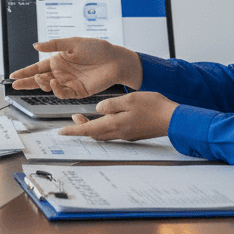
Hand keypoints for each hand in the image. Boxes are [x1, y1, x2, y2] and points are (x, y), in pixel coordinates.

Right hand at [8, 37, 141, 97]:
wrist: (115, 60)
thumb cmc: (96, 48)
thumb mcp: (73, 42)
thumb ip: (54, 44)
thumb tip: (35, 46)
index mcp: (58, 59)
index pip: (37, 67)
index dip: (25, 72)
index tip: (13, 75)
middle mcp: (61, 72)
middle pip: (39, 79)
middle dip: (27, 82)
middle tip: (16, 84)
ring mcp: (69, 82)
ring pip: (49, 87)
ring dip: (42, 84)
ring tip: (41, 78)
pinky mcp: (78, 91)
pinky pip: (63, 93)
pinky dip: (56, 90)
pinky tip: (53, 83)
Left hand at [58, 92, 177, 140]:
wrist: (173, 119)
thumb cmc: (154, 107)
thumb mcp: (130, 99)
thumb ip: (111, 104)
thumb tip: (97, 108)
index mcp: (115, 123)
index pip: (88, 129)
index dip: (73, 131)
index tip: (60, 133)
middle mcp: (119, 132)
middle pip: (93, 134)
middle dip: (80, 129)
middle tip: (72, 120)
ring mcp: (126, 134)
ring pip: (102, 134)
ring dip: (91, 128)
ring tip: (84, 118)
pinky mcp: (132, 133)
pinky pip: (112, 133)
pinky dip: (102, 127)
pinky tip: (105, 119)